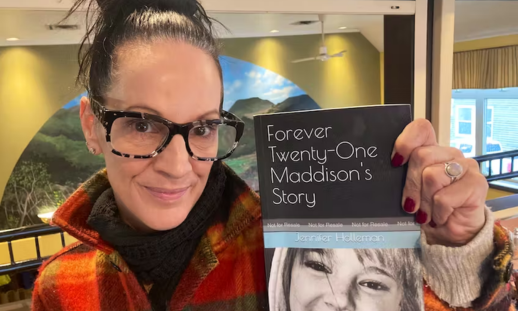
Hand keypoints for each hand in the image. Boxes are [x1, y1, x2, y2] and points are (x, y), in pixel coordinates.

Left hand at [392, 119, 487, 246]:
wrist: (450, 234)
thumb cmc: (427, 209)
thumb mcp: (410, 190)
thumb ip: (402, 175)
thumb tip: (386, 169)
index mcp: (432, 150)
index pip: (421, 128)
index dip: (405, 142)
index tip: (395, 163)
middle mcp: (450, 153)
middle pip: (420, 156)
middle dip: (411, 186)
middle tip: (412, 204)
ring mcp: (466, 166)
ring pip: (432, 176)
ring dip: (425, 202)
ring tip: (428, 212)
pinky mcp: (477, 183)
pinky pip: (444, 197)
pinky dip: (437, 213)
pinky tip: (441, 217)